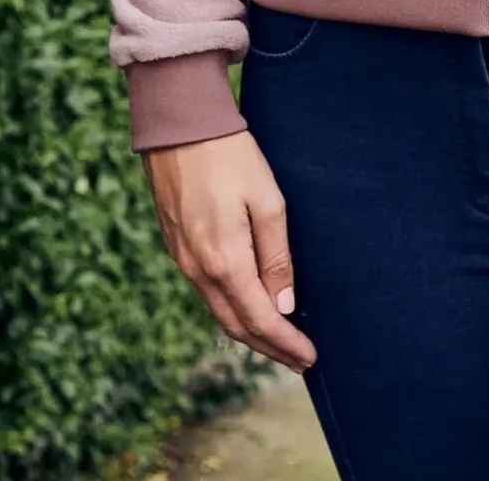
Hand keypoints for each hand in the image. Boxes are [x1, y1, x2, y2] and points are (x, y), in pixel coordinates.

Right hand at [142, 129, 317, 374]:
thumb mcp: (268, 201)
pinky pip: (206, 292)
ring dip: (250, 331)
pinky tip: (247, 306)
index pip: (259, 319)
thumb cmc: (231, 157)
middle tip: (299, 359)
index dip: (285, 343)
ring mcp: (183, 260)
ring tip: (279, 341)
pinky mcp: (177, 246)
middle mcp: (198, 269)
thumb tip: (283, 305)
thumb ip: (276, 257)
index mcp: (224, 261)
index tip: (310, 357)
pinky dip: (231, 309)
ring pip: (219, 311)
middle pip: (236, 325)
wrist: (180, 128)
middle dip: (270, 347)